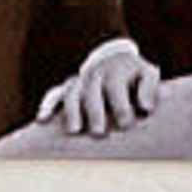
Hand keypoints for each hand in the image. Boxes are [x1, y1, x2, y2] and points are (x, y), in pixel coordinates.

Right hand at [39, 40, 167, 137]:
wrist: (114, 59)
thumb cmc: (134, 75)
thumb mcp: (147, 74)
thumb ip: (149, 87)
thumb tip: (145, 107)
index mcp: (115, 71)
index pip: (115, 87)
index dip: (120, 106)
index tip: (126, 124)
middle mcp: (94, 74)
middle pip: (91, 91)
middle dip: (94, 112)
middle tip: (100, 133)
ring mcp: (79, 81)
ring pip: (71, 93)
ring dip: (71, 111)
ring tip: (74, 131)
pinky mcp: (67, 89)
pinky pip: (54, 94)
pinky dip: (48, 105)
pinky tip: (42, 119)